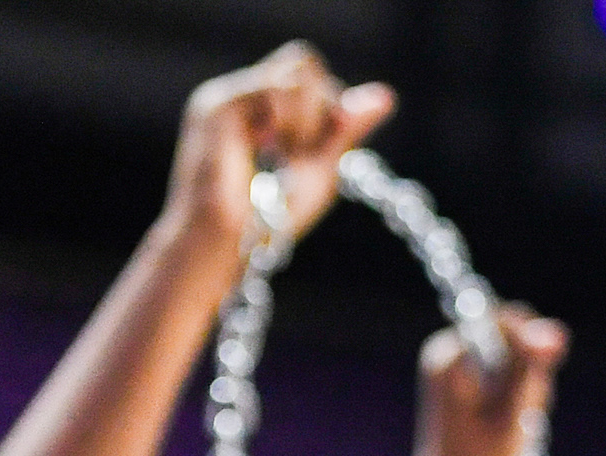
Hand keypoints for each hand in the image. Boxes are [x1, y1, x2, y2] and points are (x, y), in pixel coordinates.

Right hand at [165, 43, 396, 268]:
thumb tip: (387, 95)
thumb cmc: (267, 222)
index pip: (308, 75)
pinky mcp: (218, 106)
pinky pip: (277, 86)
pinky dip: (294, 120)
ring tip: (288, 155)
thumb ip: (346, 129)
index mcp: (256, 110)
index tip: (325, 148)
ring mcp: (223, 97)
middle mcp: (237, 96)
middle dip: (324, 103)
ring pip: (297, 69)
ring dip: (311, 117)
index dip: (332, 104)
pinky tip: (278, 151)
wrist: (225, 246)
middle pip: (304, 60)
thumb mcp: (320, 168)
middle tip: (306, 150)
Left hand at [412, 306, 569, 455]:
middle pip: (511, 337)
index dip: (531, 349)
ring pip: (514, 356)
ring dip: (527, 388)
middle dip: (529, 373)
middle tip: (523, 412)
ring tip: (517, 421)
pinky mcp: (464, 376)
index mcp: (450, 355)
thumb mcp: (512, 412)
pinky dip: (518, 394)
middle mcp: (447, 350)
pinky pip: (506, 371)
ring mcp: (454, 363)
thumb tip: (556, 330)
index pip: (506, 322)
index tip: (532, 388)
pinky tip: (513, 419)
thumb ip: (531, 368)